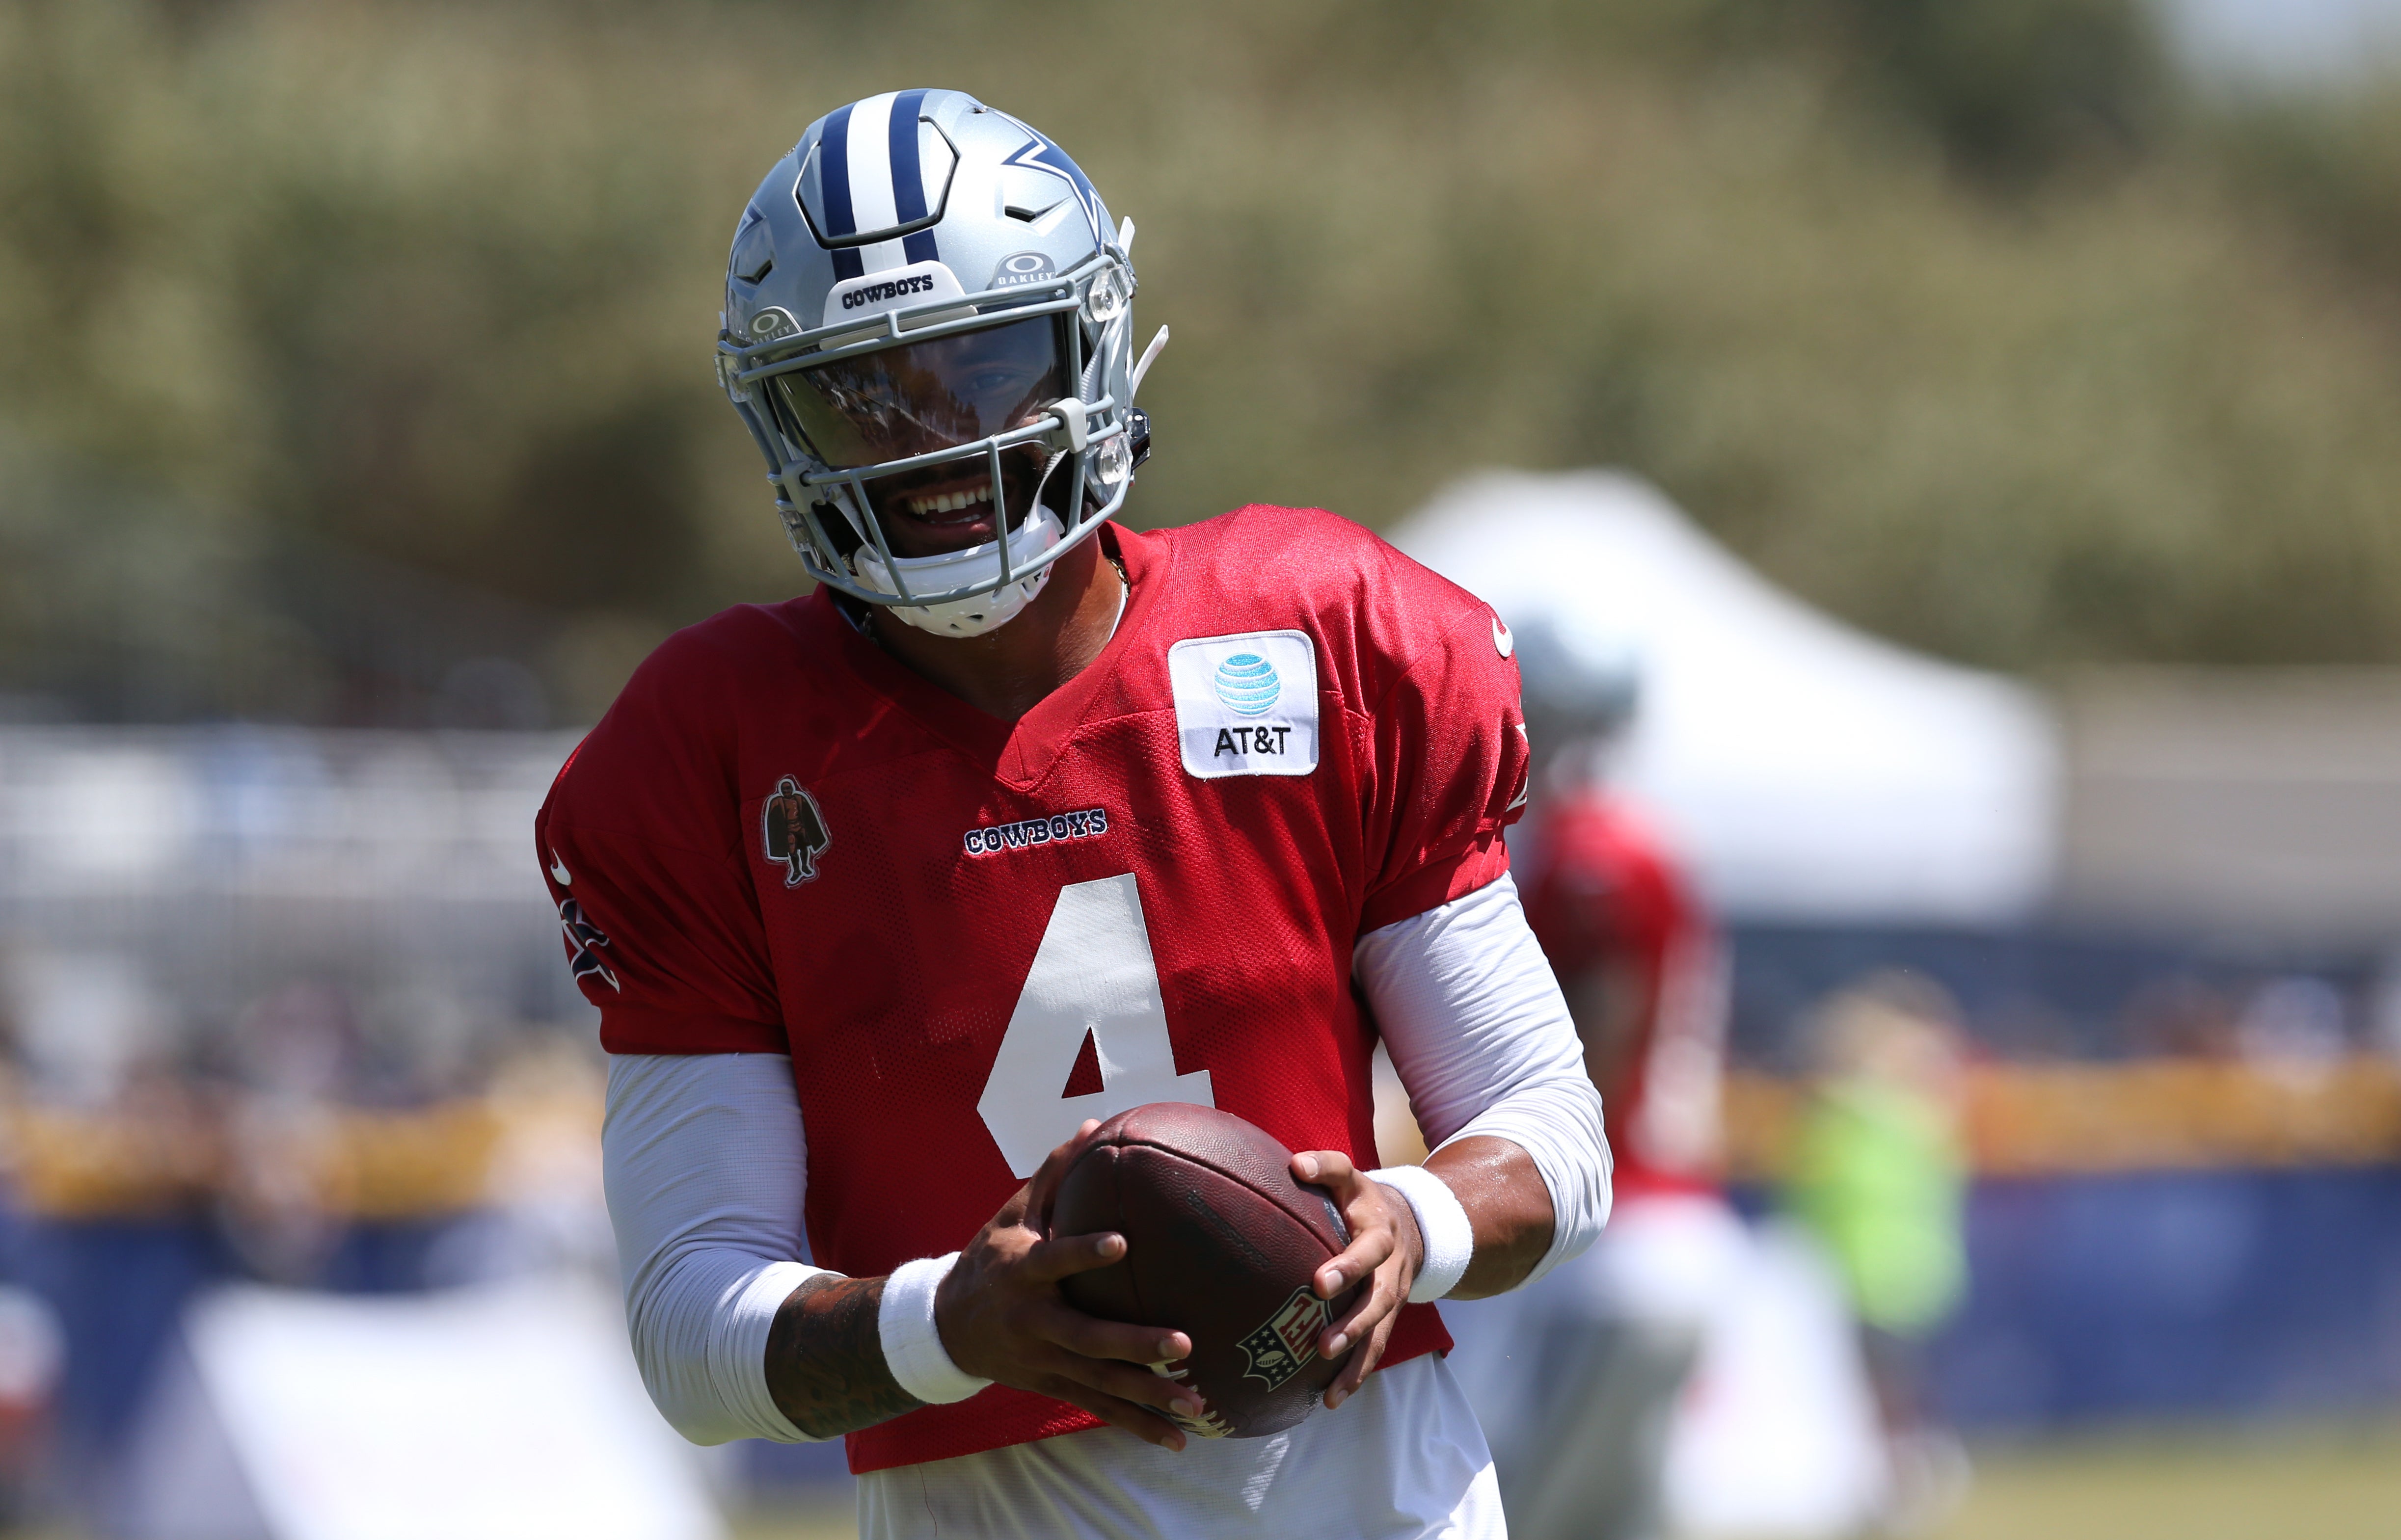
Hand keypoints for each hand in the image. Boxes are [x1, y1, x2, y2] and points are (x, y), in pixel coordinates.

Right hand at [934, 1121, 1204, 1449]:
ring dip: (1148, 1397)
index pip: (1055, 1260)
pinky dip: (1137, 1426)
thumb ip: (1054, 1173)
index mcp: (1023, 1271)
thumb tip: (1096, 1123)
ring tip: (1197, 1404)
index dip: (1085, 1252)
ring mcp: (1043, 1360)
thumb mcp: (1010, 1214)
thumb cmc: (990, 1256)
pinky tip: (1179, 1440)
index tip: (1122, 1242)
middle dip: (1135, 1345)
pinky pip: (1099, 1408)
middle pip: (1087, 1338)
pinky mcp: (1052, 1386)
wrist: (943, 1327)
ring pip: (1099, 1384)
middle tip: (1184, 1344)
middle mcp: (1033, 1321)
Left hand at [1290, 1149, 1424, 1408]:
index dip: (1348, 1261)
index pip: (1366, 1245)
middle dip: (1353, 1320)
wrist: (1413, 1224)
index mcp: (1378, 1230)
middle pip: (1377, 1296)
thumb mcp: (1350, 1178)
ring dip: (1356, 1356)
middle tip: (1322, 1335)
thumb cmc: (1362, 1201)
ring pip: (1379, 1329)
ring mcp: (1392, 1295)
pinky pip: (1376, 1349)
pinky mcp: (1388, 1318)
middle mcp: (1390, 1265)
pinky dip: (1357, 1374)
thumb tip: (1293, 1165)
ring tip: (1329, 1381)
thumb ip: (1326, 1167)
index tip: (1318, 1276)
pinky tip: (1332, 1399)